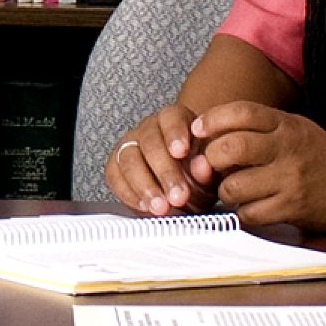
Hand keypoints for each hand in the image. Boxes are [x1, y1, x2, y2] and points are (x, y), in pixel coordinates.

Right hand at [107, 100, 207, 214]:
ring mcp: (129, 145)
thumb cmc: (200, 174)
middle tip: (179, 196)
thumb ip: (207, 170)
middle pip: (150, 142)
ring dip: (145, 186)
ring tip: (161, 208)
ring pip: (128, 159)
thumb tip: (201, 167)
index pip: (171, 117)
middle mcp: (149, 128)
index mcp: (176, 119)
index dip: (174, 133)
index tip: (180, 152)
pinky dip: (128, 193)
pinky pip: (114, 176)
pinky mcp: (115, 165)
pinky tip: (144, 206)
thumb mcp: (211, 172)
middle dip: (164, 172)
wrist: (188, 186)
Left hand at [185, 102, 325, 230]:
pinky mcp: (292, 208)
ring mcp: (290, 180)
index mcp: (286, 125)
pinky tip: (249, 206)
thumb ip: (258, 127)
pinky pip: (249, 212)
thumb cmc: (318, 156)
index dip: (213, 119)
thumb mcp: (293, 128)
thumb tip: (210, 133)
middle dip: (211, 158)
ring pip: (235, 185)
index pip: (242, 112)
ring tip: (232, 189)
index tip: (198, 129)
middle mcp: (287, 149)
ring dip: (224, 190)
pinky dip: (242, 211)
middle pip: (232, 147)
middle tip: (209, 166)